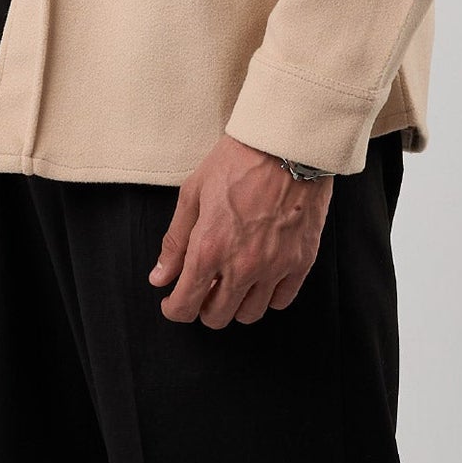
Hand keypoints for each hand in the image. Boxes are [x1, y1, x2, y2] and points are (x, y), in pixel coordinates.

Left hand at [148, 134, 333, 325]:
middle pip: (217, 317)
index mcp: (209, 249)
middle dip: (204, 308)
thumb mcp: (193, 194)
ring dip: (236, 304)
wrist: (287, 145)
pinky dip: (267, 296)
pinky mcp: (302, 261)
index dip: (174, 309)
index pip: (185, 306)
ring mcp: (275, 267)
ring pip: (250, 314)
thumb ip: (174, 242)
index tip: (173, 301)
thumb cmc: (237, 163)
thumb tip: (159, 278)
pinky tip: (260, 278)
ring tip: (233, 282)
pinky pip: (282, 300)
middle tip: (204, 289)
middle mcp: (242, 266)